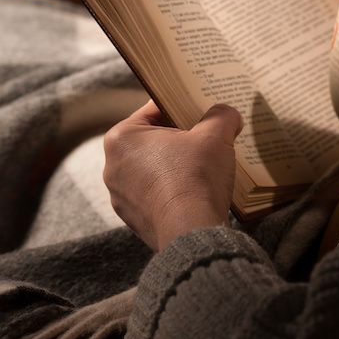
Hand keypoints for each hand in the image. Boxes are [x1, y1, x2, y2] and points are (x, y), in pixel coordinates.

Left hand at [103, 101, 243, 250]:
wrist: (190, 233)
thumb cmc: (195, 178)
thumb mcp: (215, 136)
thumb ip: (221, 116)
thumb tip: (227, 113)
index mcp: (121, 138)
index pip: (154, 110)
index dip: (182, 106)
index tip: (201, 109)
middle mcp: (112, 165)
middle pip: (153, 141)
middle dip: (179, 138)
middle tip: (206, 137)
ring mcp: (120, 195)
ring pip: (154, 169)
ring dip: (175, 167)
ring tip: (204, 167)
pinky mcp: (133, 219)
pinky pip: (155, 195)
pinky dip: (172, 192)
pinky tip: (195, 192)